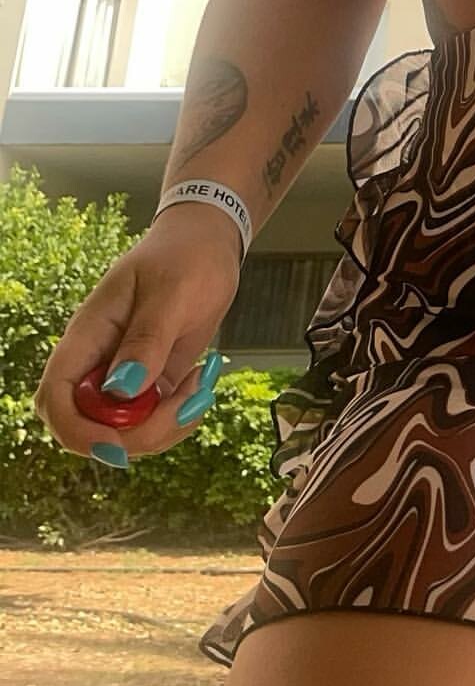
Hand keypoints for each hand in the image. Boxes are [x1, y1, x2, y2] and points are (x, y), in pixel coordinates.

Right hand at [32, 221, 239, 463]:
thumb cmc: (187, 256)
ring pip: (123, 432)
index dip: (77, 430)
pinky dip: (177, 418)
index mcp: (88, 335)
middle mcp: (98, 362)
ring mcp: (123, 375)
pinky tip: (201, 385)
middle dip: (134, 436)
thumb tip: (121, 389)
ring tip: (200, 385)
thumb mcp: (172, 290)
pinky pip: (151, 421)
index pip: (55, 397)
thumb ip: (147, 338)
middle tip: (185, 403)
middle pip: (87, 426)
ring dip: (164, 428)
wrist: (208, 242)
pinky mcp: (150, 382)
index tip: (119, 443)